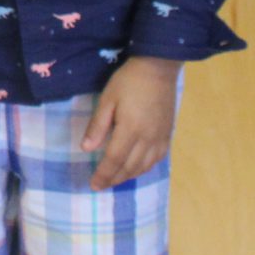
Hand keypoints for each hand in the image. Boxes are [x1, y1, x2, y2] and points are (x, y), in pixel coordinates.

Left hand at [82, 55, 179, 190]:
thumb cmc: (128, 81)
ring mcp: (160, 138)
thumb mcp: (107, 99)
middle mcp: (147, 138)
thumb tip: (86, 149)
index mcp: (130, 130)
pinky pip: (157, 159)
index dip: (103, 174)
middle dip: (114, 179)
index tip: (93, 185)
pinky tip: (137, 168)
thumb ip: (97, 126)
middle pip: (129, 167)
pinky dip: (144, 168)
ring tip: (115, 179)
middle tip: (101, 185)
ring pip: (144, 166)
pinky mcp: (167, 134)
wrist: (158, 68)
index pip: (114, 160)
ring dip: (128, 176)